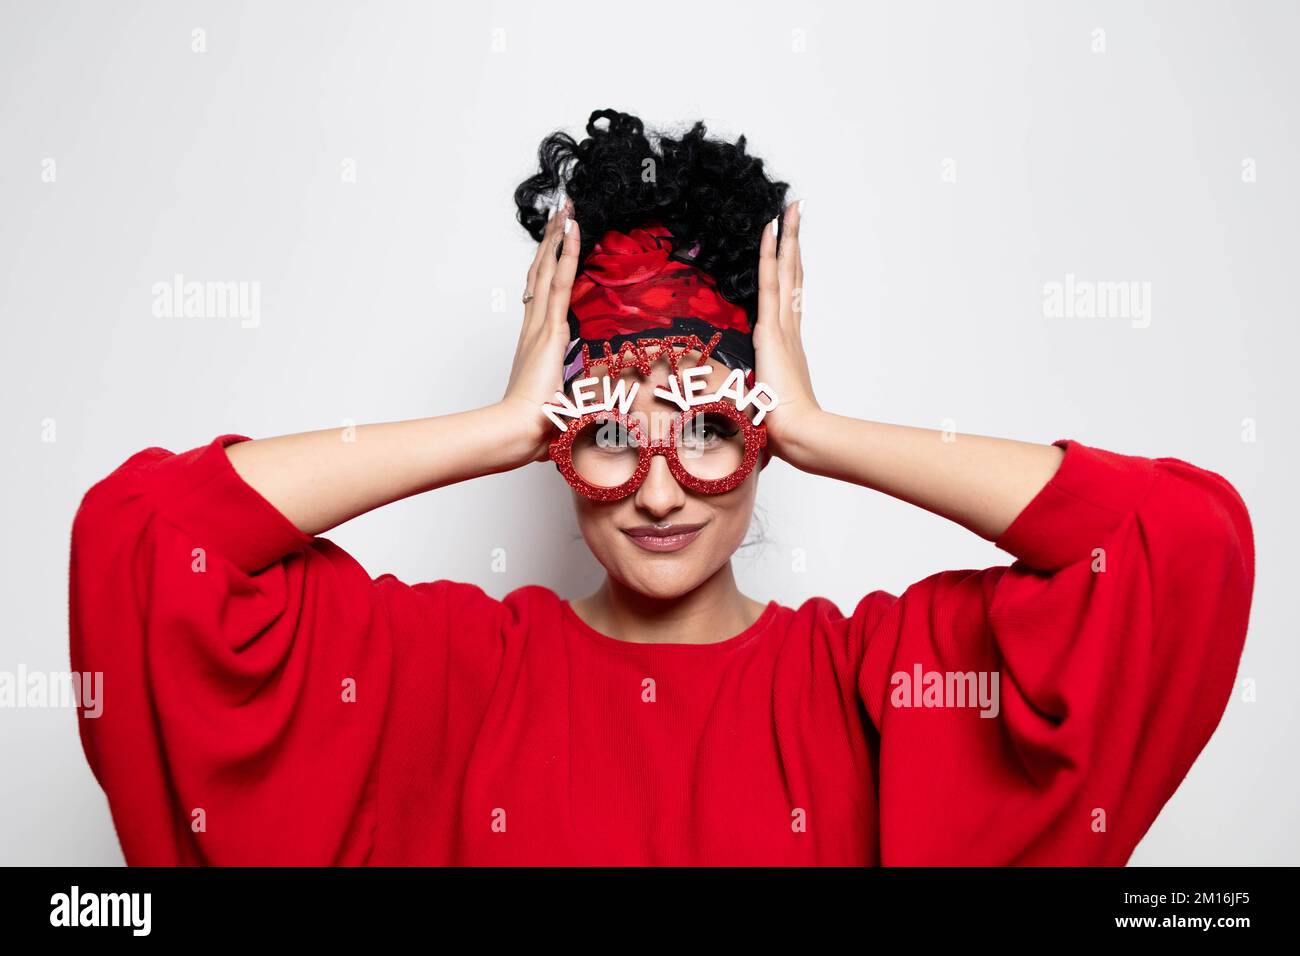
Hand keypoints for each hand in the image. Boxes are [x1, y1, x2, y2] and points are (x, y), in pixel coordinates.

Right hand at [500, 199, 581, 463]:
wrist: (518, 430)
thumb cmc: (535, 425)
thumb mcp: (562, 407)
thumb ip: (574, 403)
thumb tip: (593, 412)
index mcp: (535, 341)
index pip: (541, 293)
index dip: (546, 265)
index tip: (553, 243)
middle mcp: (534, 326)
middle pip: (542, 271)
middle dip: (551, 240)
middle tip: (559, 211)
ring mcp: (541, 324)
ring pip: (549, 268)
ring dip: (557, 236)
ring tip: (564, 208)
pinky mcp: (551, 328)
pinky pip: (562, 280)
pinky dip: (566, 252)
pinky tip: (572, 228)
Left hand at [753, 199, 822, 463]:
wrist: (797, 433)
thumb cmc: (781, 428)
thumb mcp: (760, 405)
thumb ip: (750, 397)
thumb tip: (737, 401)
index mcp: (787, 344)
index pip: (790, 296)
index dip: (791, 269)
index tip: (792, 245)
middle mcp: (789, 329)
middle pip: (793, 274)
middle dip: (795, 242)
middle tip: (797, 210)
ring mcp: (783, 326)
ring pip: (785, 271)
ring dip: (788, 238)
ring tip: (790, 207)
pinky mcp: (773, 329)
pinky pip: (768, 282)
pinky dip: (770, 254)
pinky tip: (770, 230)